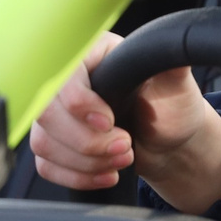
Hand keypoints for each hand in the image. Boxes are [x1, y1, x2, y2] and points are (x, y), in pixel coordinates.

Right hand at [30, 33, 220, 211]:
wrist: (171, 143)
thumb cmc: (173, 108)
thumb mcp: (176, 84)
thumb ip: (170, 65)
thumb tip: (171, 44)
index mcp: (93, 54)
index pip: (62, 75)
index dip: (80, 104)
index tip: (109, 122)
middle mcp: (68, 81)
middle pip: (46, 113)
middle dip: (88, 141)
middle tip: (125, 146)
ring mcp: (58, 113)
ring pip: (44, 142)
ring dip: (86, 162)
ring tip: (122, 159)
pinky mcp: (55, 142)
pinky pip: (46, 164)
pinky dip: (77, 176)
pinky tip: (106, 174)